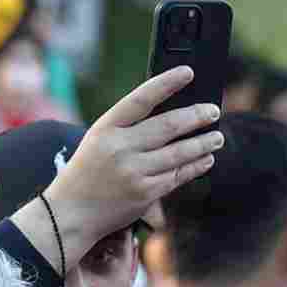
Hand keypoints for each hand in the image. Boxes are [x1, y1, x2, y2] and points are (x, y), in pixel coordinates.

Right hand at [30, 69, 223, 252]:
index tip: (187, 72)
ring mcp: (133, 172)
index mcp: (105, 128)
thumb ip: (128, 128)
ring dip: (203, 143)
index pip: (140, 99)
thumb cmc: (87, 172)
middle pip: (168, 126)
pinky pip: (177, 176)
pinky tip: (205, 160)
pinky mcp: (144, 194)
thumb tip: (174, 115)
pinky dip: (195, 166)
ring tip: (216, 137)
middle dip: (196, 116)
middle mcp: (119, 148)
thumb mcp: (98, 141)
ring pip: (179, 153)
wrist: (69, 214)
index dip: (166, 83)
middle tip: (213, 111)